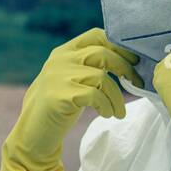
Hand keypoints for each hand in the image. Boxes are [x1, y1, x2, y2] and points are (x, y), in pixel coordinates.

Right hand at [0, 29, 140, 170]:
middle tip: (136, 83)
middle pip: (103, 53)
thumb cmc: (59, 108)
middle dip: (125, 68)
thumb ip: (89, 66)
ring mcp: (58, 76)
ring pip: (102, 76)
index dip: (120, 46)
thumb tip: (127, 60)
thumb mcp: (72, 80)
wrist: (34, 134)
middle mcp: (60, 60)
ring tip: (118, 111)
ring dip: (117, 96)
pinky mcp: (60, 95)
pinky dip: (107, 106)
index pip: (97, 35)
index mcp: (64, 52)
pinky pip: (95, 95)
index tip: (135, 62)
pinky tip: (107, 114)